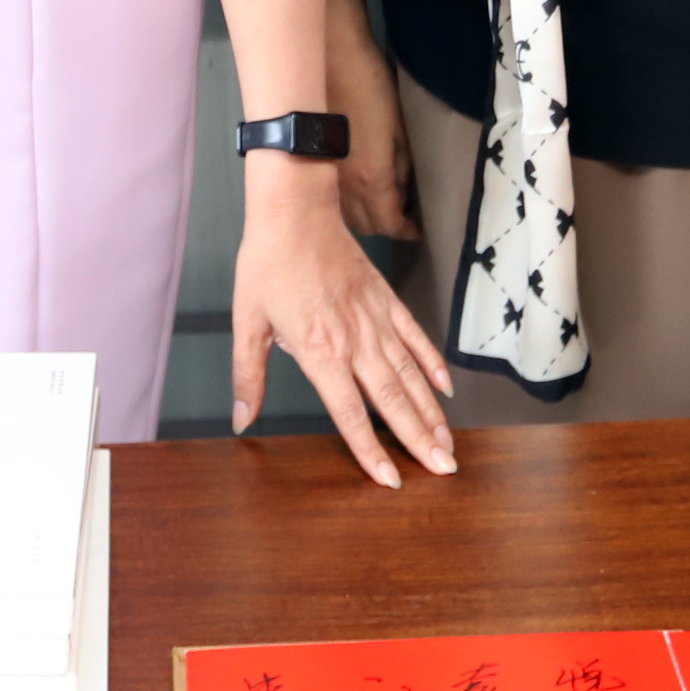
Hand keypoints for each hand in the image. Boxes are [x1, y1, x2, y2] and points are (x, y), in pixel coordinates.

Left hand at [228, 161, 454, 486]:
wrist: (295, 210)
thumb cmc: (267, 264)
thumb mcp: (247, 323)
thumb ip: (248, 376)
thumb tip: (241, 420)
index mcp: (320, 352)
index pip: (350, 415)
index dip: (371, 451)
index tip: (392, 480)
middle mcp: (355, 341)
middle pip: (393, 400)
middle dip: (419, 440)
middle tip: (444, 469)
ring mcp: (376, 320)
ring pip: (411, 374)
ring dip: (431, 411)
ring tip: (448, 442)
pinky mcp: (386, 300)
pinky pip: (416, 337)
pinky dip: (432, 364)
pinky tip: (445, 388)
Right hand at [332, 45, 418, 246]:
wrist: (327, 58)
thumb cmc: (369, 84)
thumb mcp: (397, 126)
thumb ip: (402, 165)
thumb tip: (403, 191)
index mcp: (370, 178)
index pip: (390, 224)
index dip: (407, 231)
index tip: (418, 229)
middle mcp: (342, 188)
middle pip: (367, 227)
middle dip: (387, 225)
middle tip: (403, 212)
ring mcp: (322, 178)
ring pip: (344, 218)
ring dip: (365, 218)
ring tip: (380, 202)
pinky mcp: (309, 165)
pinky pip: (330, 200)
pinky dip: (346, 205)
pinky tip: (355, 190)